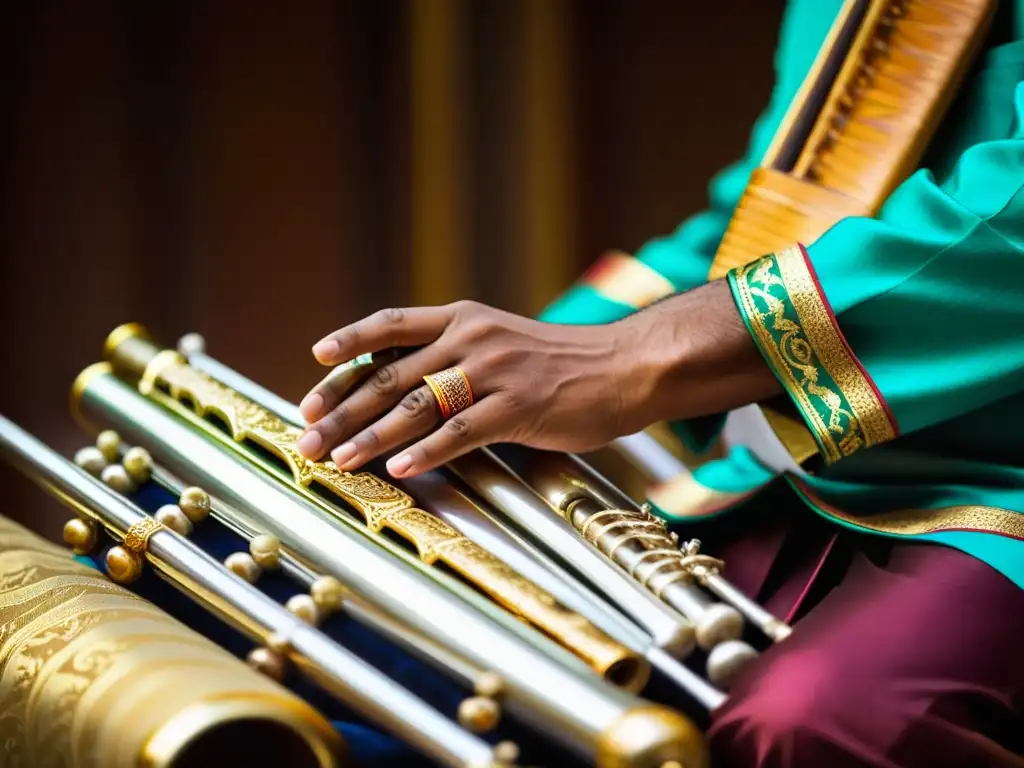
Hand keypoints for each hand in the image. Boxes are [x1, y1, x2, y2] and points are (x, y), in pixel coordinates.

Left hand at [295, 281, 775, 477]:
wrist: (627, 365)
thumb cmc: (563, 362)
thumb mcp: (503, 340)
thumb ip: (457, 353)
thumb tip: (407, 381)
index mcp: (463, 318)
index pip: (389, 324)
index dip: (347, 344)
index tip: (313, 366)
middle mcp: (471, 338)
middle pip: (389, 373)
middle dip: (342, 408)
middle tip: (309, 437)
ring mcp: (494, 371)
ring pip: (415, 405)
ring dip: (370, 436)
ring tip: (338, 461)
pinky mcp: (518, 407)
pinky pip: (460, 433)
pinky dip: (424, 452)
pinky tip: (398, 470)